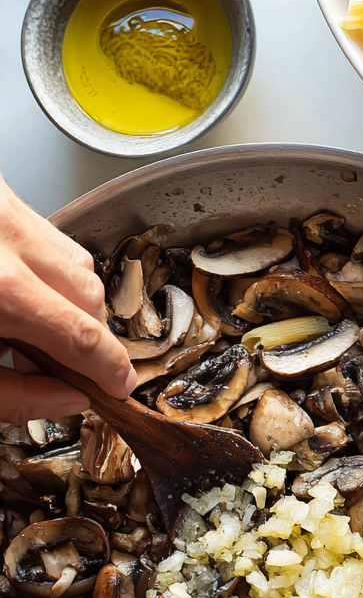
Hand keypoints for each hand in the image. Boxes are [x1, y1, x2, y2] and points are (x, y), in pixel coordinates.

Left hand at [0, 176, 136, 423]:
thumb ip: (14, 394)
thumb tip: (68, 401)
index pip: (83, 336)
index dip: (110, 369)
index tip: (117, 387)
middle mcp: (7, 239)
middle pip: (89, 295)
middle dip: (85, 333)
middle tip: (56, 360)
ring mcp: (6, 209)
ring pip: (78, 262)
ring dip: (70, 298)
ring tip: (30, 321)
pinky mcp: (4, 196)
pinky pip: (52, 237)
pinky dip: (48, 268)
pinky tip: (17, 285)